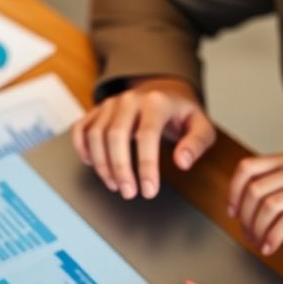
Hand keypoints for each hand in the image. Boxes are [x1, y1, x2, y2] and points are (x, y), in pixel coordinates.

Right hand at [72, 77, 215, 199]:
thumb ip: (196, 143)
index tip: (149, 190)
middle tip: (129, 193)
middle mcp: (130, 100)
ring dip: (102, 164)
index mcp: (156, 102)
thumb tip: (183, 162)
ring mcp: (111, 104)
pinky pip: (81, 128)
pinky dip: (82, 148)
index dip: (146, 166)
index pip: (147, 135)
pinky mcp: (98, 110)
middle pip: (116, 135)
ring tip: (116, 185)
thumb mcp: (201, 125)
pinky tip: (92, 164)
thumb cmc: (181, 113)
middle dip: (120, 169)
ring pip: (96, 134)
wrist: (164, 90)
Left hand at [228, 154, 282, 255]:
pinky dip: (274, 237)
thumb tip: (236, 209)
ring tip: (259, 243)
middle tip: (248, 236)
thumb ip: (264, 193)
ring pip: (270, 206)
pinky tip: (271, 248)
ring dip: (258, 230)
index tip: (232, 213)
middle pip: (255, 190)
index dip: (233, 192)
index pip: (247, 168)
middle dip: (246, 218)